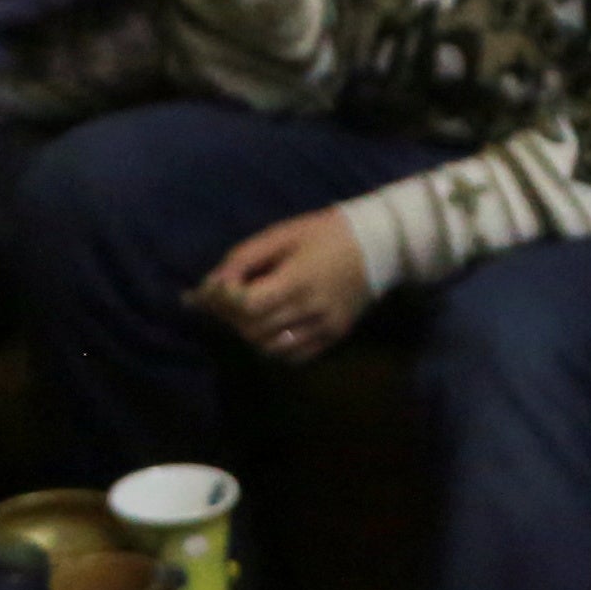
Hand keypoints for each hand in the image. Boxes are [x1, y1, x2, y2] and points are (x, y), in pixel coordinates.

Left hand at [191, 208, 370, 366]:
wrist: (380, 245)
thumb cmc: (326, 232)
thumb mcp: (282, 234)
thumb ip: (245, 257)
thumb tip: (212, 282)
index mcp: (298, 278)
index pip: (248, 305)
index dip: (222, 300)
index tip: (210, 289)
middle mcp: (311, 309)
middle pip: (254, 329)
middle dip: (228, 317)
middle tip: (218, 303)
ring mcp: (325, 327)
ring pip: (270, 348)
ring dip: (248, 334)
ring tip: (243, 316)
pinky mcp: (334, 337)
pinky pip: (293, 356)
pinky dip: (273, 347)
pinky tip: (268, 329)